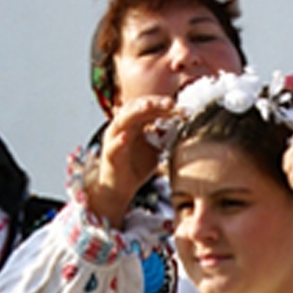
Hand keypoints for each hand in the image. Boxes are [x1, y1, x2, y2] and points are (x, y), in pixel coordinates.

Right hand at [83, 96, 179, 224]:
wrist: (120, 189)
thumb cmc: (136, 166)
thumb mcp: (155, 148)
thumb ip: (164, 136)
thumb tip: (179, 122)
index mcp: (134, 123)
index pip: (149, 107)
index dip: (165, 106)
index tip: (183, 109)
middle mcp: (122, 127)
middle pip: (136, 107)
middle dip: (153, 103)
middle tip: (171, 103)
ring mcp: (113, 139)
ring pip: (122, 120)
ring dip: (134, 112)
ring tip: (148, 106)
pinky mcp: (109, 155)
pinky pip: (112, 146)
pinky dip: (118, 141)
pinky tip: (125, 137)